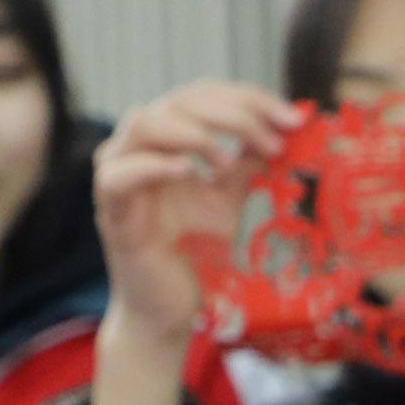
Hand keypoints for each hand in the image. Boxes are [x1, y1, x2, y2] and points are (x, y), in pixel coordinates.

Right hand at [90, 82, 300, 404]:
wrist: (172, 308)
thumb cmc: (200, 254)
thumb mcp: (235, 199)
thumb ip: (252, 162)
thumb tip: (291, 127)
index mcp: (170, 139)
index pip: (204, 95)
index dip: (248, 98)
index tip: (294, 117)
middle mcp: (140, 147)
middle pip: (180, 102)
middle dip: (234, 115)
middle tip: (275, 142)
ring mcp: (119, 174)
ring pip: (145, 123)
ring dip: (196, 134)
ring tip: (232, 161)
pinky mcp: (110, 210)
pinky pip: (119, 174)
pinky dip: (154, 166)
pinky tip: (190, 173)